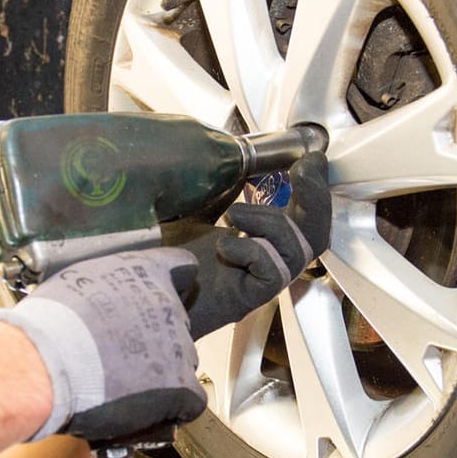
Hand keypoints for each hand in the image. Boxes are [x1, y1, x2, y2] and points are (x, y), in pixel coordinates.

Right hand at [0, 248, 206, 442]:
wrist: (47, 364)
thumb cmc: (50, 326)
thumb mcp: (73, 283)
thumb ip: (102, 287)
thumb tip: (99, 302)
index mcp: (144, 274)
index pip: (181, 267)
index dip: (176, 280)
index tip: (172, 287)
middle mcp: (168, 306)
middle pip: (177, 322)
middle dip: (156, 337)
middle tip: (123, 352)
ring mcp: (178, 348)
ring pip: (183, 361)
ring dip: (162, 373)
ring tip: (127, 385)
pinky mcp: (179, 387)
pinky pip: (191, 401)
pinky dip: (176, 407)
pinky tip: (154, 410)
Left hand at [180, 151, 331, 337]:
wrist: (139, 292)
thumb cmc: (164, 256)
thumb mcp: (197, 211)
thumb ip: (220, 191)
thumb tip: (234, 158)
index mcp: (260, 242)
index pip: (303, 218)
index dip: (314, 189)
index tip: (312, 158)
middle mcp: (265, 263)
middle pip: (316, 236)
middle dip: (316, 199)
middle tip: (302, 169)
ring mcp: (256, 284)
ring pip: (296, 249)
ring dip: (270, 221)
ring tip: (232, 215)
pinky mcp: (246, 299)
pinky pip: (273, 271)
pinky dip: (252, 250)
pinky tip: (222, 247)